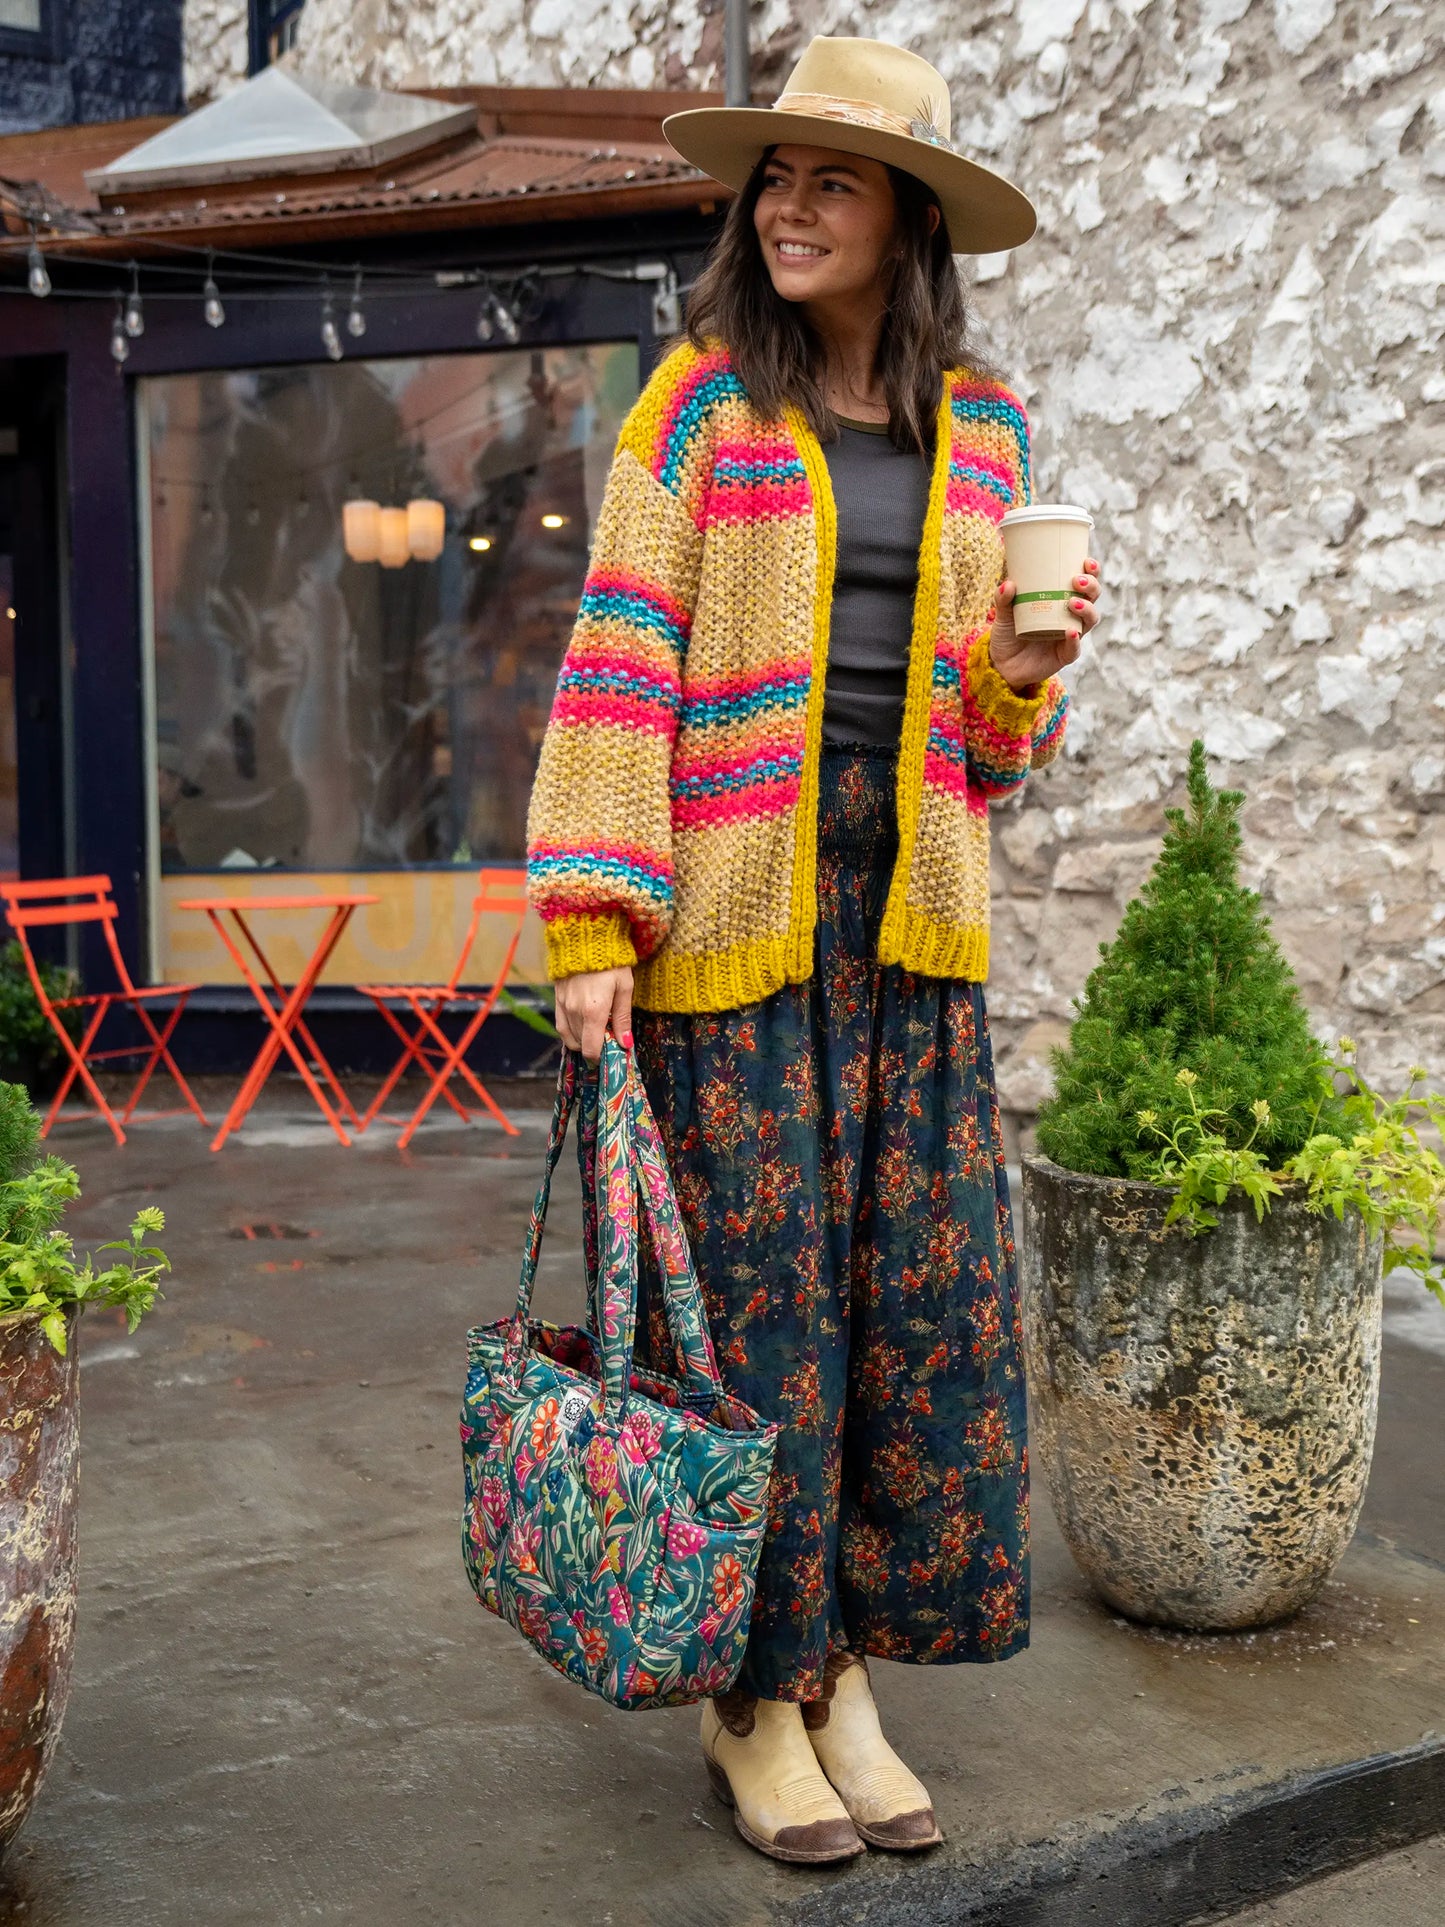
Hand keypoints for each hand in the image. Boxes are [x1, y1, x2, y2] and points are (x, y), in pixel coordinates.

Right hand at [554, 966, 632, 1063]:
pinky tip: (580, 1031)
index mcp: (593, 1011)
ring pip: (570, 1036)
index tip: (609, 1056)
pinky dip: (570, 1033)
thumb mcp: (624, 987)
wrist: (586, 937)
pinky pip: (561, 1025)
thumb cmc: (611, 962)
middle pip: (581, 1044)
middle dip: (594, 1047)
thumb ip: (623, 1017)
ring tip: (596, 1034)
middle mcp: (575, 1011)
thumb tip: (625, 1043)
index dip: (599, 1058)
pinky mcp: (557, 998)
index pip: (591, 1048)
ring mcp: (563, 1005)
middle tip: (608, 1041)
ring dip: (583, 1041)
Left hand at [989, 557, 1100, 692]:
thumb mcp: (1003, 614)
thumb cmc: (1008, 634)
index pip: (1084, 583)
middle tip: (1077, 580)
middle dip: (1091, 586)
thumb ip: (1003, 599)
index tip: (1086, 562)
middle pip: (1093, 598)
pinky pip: (1074, 648)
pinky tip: (1070, 631)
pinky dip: (1074, 640)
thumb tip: (1008, 584)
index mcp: (1062, 600)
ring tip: (1073, 603)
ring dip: (1087, 609)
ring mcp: (1070, 636)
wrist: (1002, 664)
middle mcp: (1071, 617)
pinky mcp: (1064, 655)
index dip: (1092, 572)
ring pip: (1090, 621)